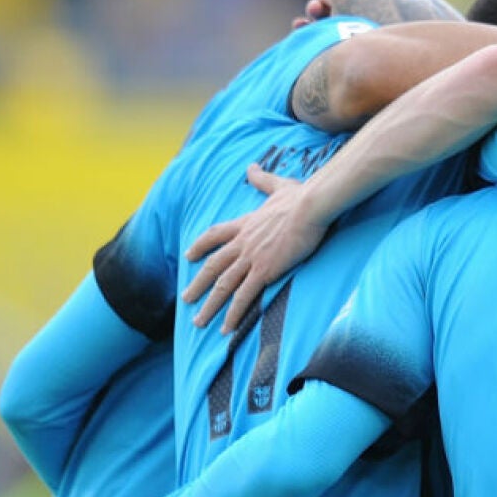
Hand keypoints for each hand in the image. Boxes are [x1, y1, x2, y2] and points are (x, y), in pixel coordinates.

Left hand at [183, 165, 328, 331]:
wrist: (310, 207)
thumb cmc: (300, 197)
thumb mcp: (278, 185)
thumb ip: (262, 179)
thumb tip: (251, 167)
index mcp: (246, 224)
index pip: (215, 235)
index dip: (200, 245)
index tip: (188, 256)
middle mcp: (243, 242)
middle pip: (213, 266)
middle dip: (198, 284)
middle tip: (186, 298)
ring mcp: (251, 258)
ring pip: (223, 285)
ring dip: (210, 305)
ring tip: (199, 322)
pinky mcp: (264, 271)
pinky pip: (244, 296)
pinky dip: (233, 314)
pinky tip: (226, 329)